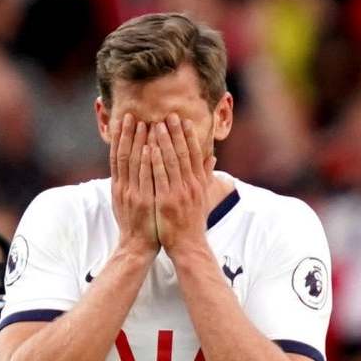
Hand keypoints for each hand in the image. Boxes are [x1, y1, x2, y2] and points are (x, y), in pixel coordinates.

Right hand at [108, 114, 158, 261]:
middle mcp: (123, 187)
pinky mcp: (142, 202)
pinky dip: (145, 162)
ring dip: (137, 142)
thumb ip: (133, 184)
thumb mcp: (131, 201)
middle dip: (127, 134)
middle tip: (131, 114)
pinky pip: (144, 178)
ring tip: (142, 123)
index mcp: (120, 186)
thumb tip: (137, 169)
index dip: (121, 138)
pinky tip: (148, 148)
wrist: (138, 247)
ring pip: (133, 163)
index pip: (118, 156)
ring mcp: (132, 194)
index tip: (125, 120)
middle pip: (123, 155)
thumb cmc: (139, 224)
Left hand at [148, 115, 212, 257]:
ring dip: (163, 142)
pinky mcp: (165, 201)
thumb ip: (205, 176)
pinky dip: (154, 161)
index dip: (189, 136)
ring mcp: (178, 193)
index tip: (184, 120)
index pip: (195, 155)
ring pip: (170, 162)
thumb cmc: (192, 222)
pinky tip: (148, 148)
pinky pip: (159, 177)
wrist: (188, 246)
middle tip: (169, 114)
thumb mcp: (203, 198)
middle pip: (183, 154)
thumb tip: (212, 158)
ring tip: (156, 124)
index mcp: (199, 184)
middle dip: (176, 133)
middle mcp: (191, 186)